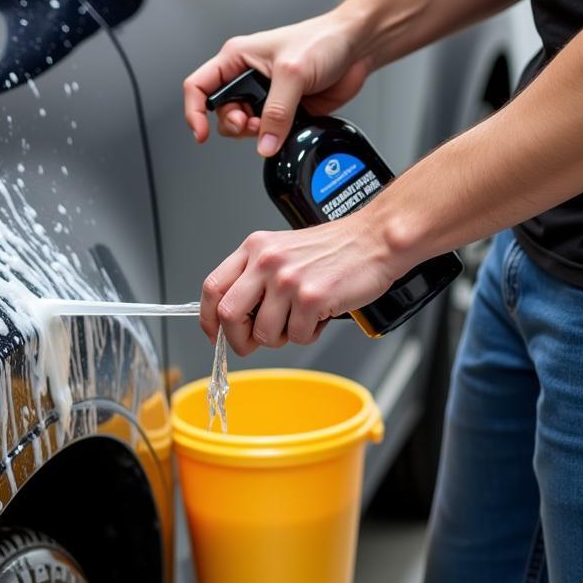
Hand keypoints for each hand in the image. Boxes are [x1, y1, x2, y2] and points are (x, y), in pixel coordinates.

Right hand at [183, 10, 372, 156]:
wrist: (356, 48)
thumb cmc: (323, 40)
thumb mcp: (292, 73)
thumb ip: (276, 112)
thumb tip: (264, 143)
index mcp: (236, 58)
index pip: (199, 86)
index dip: (194, 112)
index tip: (201, 132)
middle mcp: (245, 77)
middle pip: (220, 113)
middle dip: (233, 125)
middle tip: (251, 125)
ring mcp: (264, 96)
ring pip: (242, 126)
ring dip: (253, 133)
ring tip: (269, 126)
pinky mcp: (283, 111)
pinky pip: (267, 133)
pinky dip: (271, 138)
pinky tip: (283, 130)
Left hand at [200, 211, 400, 355]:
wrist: (375, 239)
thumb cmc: (334, 248)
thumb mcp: (282, 249)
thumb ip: (255, 276)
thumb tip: (233, 317)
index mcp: (254, 248)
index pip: (212, 287)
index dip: (208, 318)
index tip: (214, 333)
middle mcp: (265, 262)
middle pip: (228, 315)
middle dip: (238, 339)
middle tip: (252, 343)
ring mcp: (287, 280)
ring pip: (264, 333)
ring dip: (282, 337)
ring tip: (299, 319)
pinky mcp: (312, 298)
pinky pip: (298, 336)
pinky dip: (309, 334)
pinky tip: (319, 316)